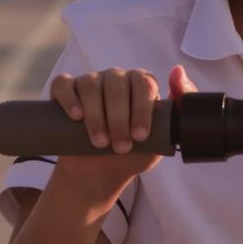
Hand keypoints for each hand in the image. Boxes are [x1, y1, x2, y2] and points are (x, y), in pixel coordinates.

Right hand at [45, 65, 190, 217]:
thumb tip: (178, 71)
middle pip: (117, 85)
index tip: (140, 136)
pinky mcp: (66, 91)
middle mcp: (117, 78)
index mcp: (141, 84)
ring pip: (91, 85)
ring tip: (100, 142)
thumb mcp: (163, 137)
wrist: (100, 172)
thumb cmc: (134, 152)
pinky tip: (76, 116)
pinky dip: (69, 98)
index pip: (144, 83)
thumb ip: (178, 108)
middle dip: (119, 119)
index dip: (142, 109)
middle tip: (120, 147)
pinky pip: (64, 84)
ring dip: (96, 116)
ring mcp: (90, 82)